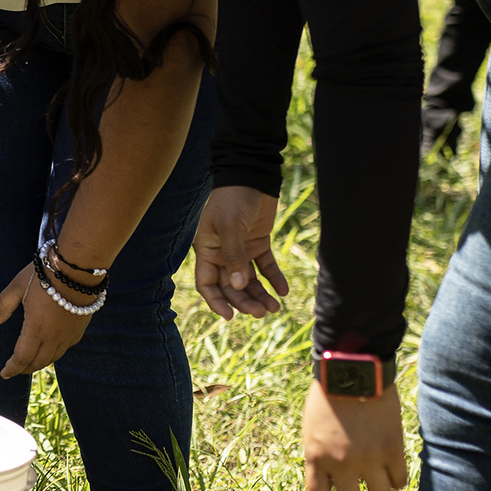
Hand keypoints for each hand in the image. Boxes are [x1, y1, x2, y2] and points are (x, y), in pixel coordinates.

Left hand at [0, 262, 93, 379]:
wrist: (78, 268)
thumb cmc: (45, 274)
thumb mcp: (17, 286)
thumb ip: (4, 305)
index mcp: (36, 329)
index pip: (21, 358)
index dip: (12, 368)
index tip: (4, 374)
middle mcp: (54, 337)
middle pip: (38, 362)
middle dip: (25, 369)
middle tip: (15, 369)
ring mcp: (69, 334)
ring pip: (54, 357)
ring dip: (40, 362)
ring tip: (31, 362)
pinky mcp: (80, 328)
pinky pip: (66, 348)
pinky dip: (55, 353)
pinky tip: (52, 349)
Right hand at [194, 186, 288, 318]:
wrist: (252, 173)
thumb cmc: (233, 198)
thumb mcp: (230, 226)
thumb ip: (234, 256)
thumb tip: (238, 286)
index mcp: (207, 250)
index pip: (207, 284)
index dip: (216, 301)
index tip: (230, 316)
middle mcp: (222, 253)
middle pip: (231, 286)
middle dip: (245, 301)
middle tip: (262, 312)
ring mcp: (241, 250)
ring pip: (249, 280)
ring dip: (260, 294)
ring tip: (275, 307)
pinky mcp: (258, 243)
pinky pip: (266, 266)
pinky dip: (274, 278)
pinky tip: (283, 290)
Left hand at [300, 379, 409, 490]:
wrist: (351, 370)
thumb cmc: (328, 395)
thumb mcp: (312, 428)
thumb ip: (320, 455)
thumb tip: (332, 481)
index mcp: (315, 457)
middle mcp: (341, 464)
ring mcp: (368, 459)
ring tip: (380, 490)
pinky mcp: (392, 450)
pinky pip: (399, 481)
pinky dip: (397, 481)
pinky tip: (393, 473)